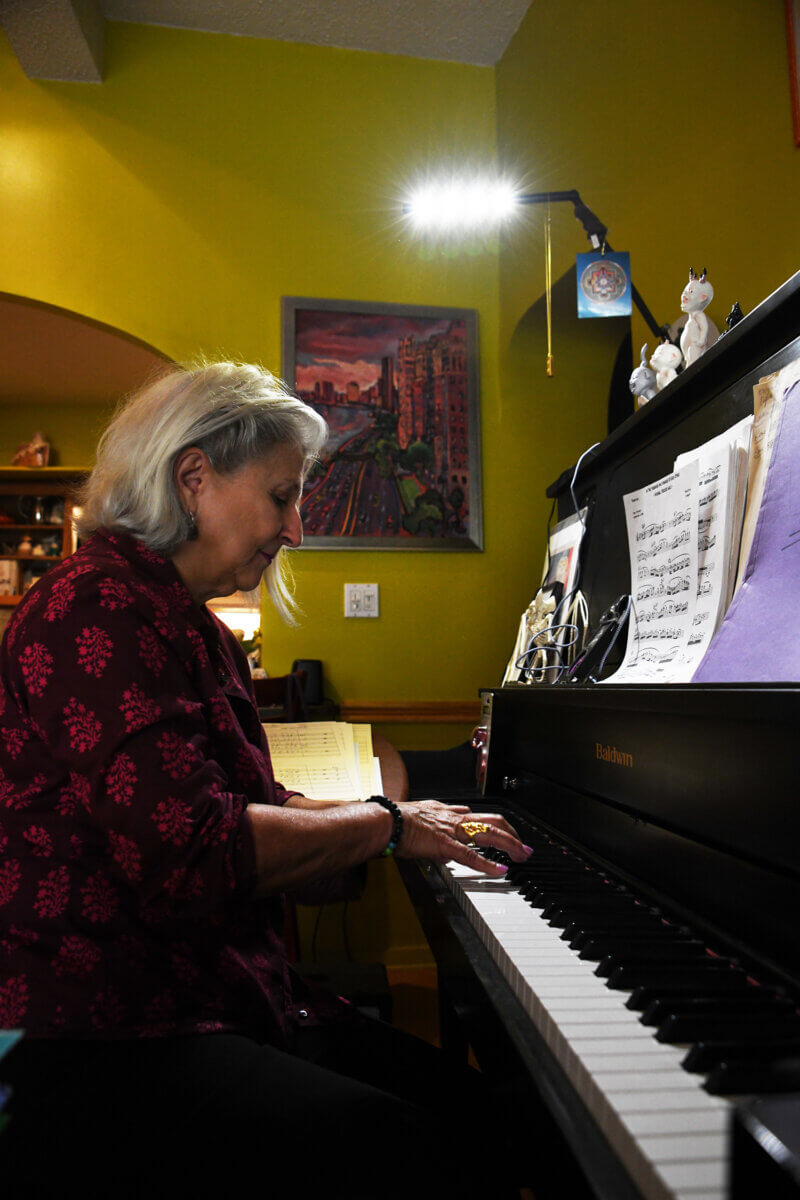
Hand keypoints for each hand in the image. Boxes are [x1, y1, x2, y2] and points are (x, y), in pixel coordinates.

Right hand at [395, 800, 529, 876]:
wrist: (388, 821)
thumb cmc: (400, 819)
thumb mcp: (427, 811)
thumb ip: (443, 815)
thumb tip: (454, 815)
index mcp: (451, 812)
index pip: (483, 816)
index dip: (501, 826)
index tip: (510, 835)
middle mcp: (456, 818)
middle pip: (494, 822)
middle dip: (513, 835)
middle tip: (524, 848)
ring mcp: (452, 831)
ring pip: (489, 834)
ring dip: (510, 845)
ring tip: (521, 856)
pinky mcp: (445, 845)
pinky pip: (471, 855)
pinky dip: (488, 863)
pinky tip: (500, 870)